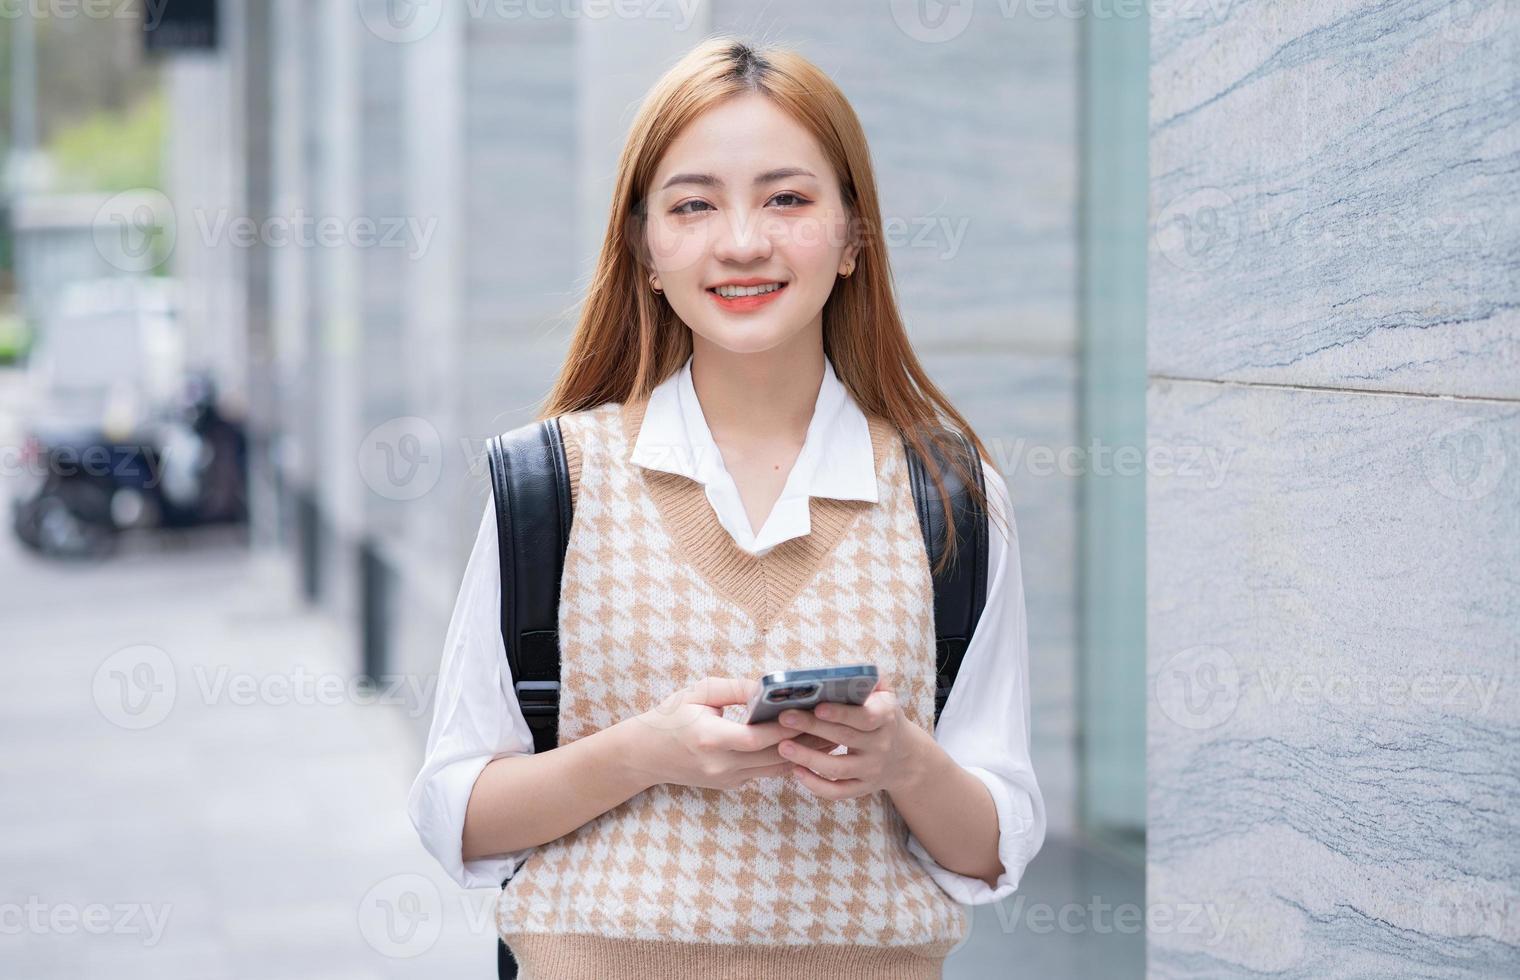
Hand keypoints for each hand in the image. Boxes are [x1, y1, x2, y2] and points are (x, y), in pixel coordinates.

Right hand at [626, 676, 830, 791]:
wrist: (645, 755)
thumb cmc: (670, 717)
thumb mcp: (699, 692)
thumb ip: (735, 689)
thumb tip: (769, 685)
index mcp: (710, 739)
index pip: (758, 737)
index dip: (787, 727)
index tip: (813, 711)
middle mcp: (721, 765)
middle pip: (774, 757)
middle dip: (806, 741)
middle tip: (836, 724)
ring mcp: (727, 779)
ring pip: (775, 769)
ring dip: (803, 753)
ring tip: (831, 735)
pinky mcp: (732, 785)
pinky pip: (765, 772)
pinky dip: (786, 759)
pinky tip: (805, 745)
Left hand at [772, 679, 925, 800]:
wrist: (904, 756)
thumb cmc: (883, 715)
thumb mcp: (885, 693)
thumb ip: (869, 677)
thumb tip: (846, 668)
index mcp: (886, 717)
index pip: (866, 717)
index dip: (842, 713)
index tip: (818, 706)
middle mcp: (881, 745)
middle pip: (845, 738)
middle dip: (812, 727)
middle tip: (783, 718)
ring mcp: (871, 770)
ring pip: (838, 768)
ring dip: (808, 758)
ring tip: (783, 746)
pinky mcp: (862, 788)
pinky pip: (838, 792)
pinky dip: (816, 785)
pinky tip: (795, 771)